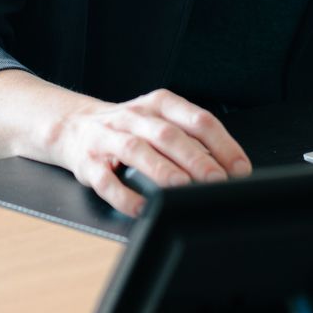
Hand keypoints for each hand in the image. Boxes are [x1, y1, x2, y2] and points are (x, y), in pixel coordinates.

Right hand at [52, 88, 251, 215]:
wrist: (72, 126)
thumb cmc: (128, 128)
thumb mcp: (159, 121)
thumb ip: (190, 138)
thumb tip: (229, 167)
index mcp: (158, 104)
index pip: (196, 119)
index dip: (222, 143)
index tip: (239, 168)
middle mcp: (134, 117)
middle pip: (168, 134)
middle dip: (195, 158)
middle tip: (217, 180)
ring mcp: (108, 138)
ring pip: (136, 150)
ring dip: (161, 169)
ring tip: (182, 187)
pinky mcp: (88, 163)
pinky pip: (106, 181)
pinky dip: (124, 196)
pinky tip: (142, 208)